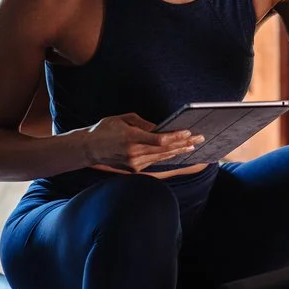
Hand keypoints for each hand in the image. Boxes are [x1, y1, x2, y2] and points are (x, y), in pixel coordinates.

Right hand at [84, 112, 203, 172]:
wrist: (88, 149)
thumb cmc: (104, 129)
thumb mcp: (122, 119)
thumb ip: (142, 123)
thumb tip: (159, 128)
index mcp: (131, 138)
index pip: (160, 139)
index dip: (176, 136)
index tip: (189, 132)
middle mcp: (135, 153)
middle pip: (165, 150)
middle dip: (184, 143)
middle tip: (199, 138)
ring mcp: (135, 163)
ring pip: (161, 157)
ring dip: (178, 151)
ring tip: (193, 146)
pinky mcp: (134, 169)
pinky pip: (154, 161)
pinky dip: (166, 156)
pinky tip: (177, 152)